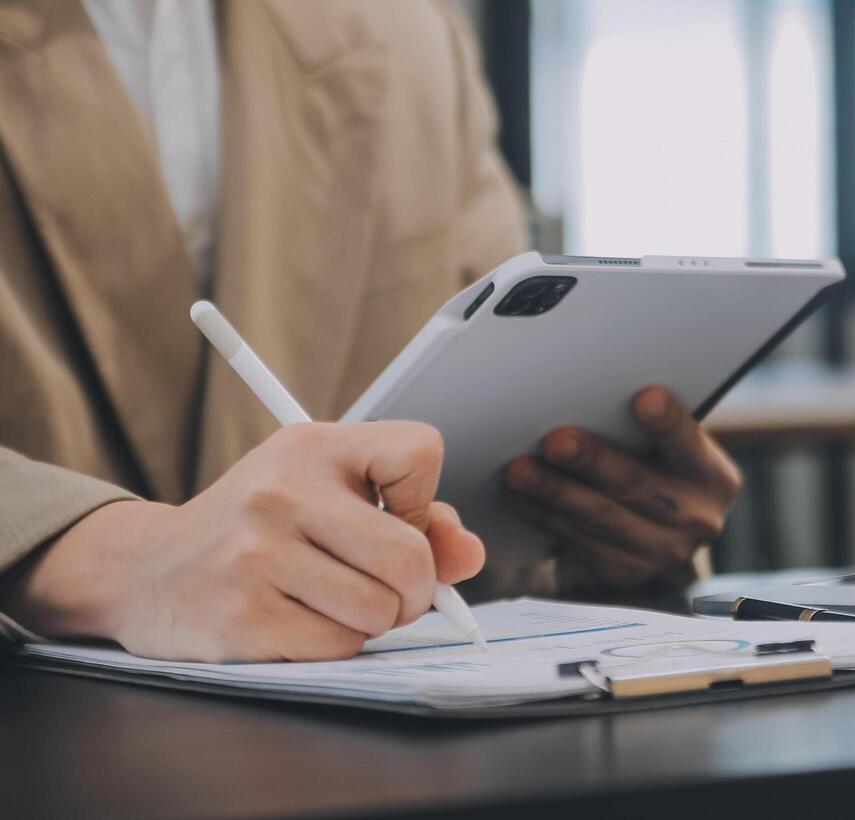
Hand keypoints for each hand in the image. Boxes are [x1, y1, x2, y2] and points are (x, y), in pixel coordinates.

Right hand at [0, 422, 484, 661]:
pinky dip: (335, 645)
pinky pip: (340, 646)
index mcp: (314, 446)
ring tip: (332, 602)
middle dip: (416, 590)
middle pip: (410, 555)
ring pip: (380, 609)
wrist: (148, 569)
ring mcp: (257, 553)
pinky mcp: (242, 615)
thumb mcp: (330, 495)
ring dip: (374, 621)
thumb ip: (417, 518)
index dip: (426, 500)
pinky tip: (297, 622)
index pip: (421, 450)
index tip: (397, 517)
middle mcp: (283, 490)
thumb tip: (469, 556)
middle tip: (389, 592)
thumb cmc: (264, 529)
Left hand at [501, 386, 740, 591]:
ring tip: (519, 470)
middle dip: (591, 461)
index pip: (689, 443)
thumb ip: (647, 432)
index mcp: (714, 477)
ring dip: (553, 492)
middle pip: (635, 485)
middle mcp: (695, 518)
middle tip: (555, 442)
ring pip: (599, 517)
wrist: (665, 535)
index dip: (668, 423)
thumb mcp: (672, 450)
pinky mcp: (625, 572)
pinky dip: (542, 516)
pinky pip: (576, 540)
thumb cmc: (660, 470)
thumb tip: (588, 395)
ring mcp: (661, 552)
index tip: (644, 398)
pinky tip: (518, 497)